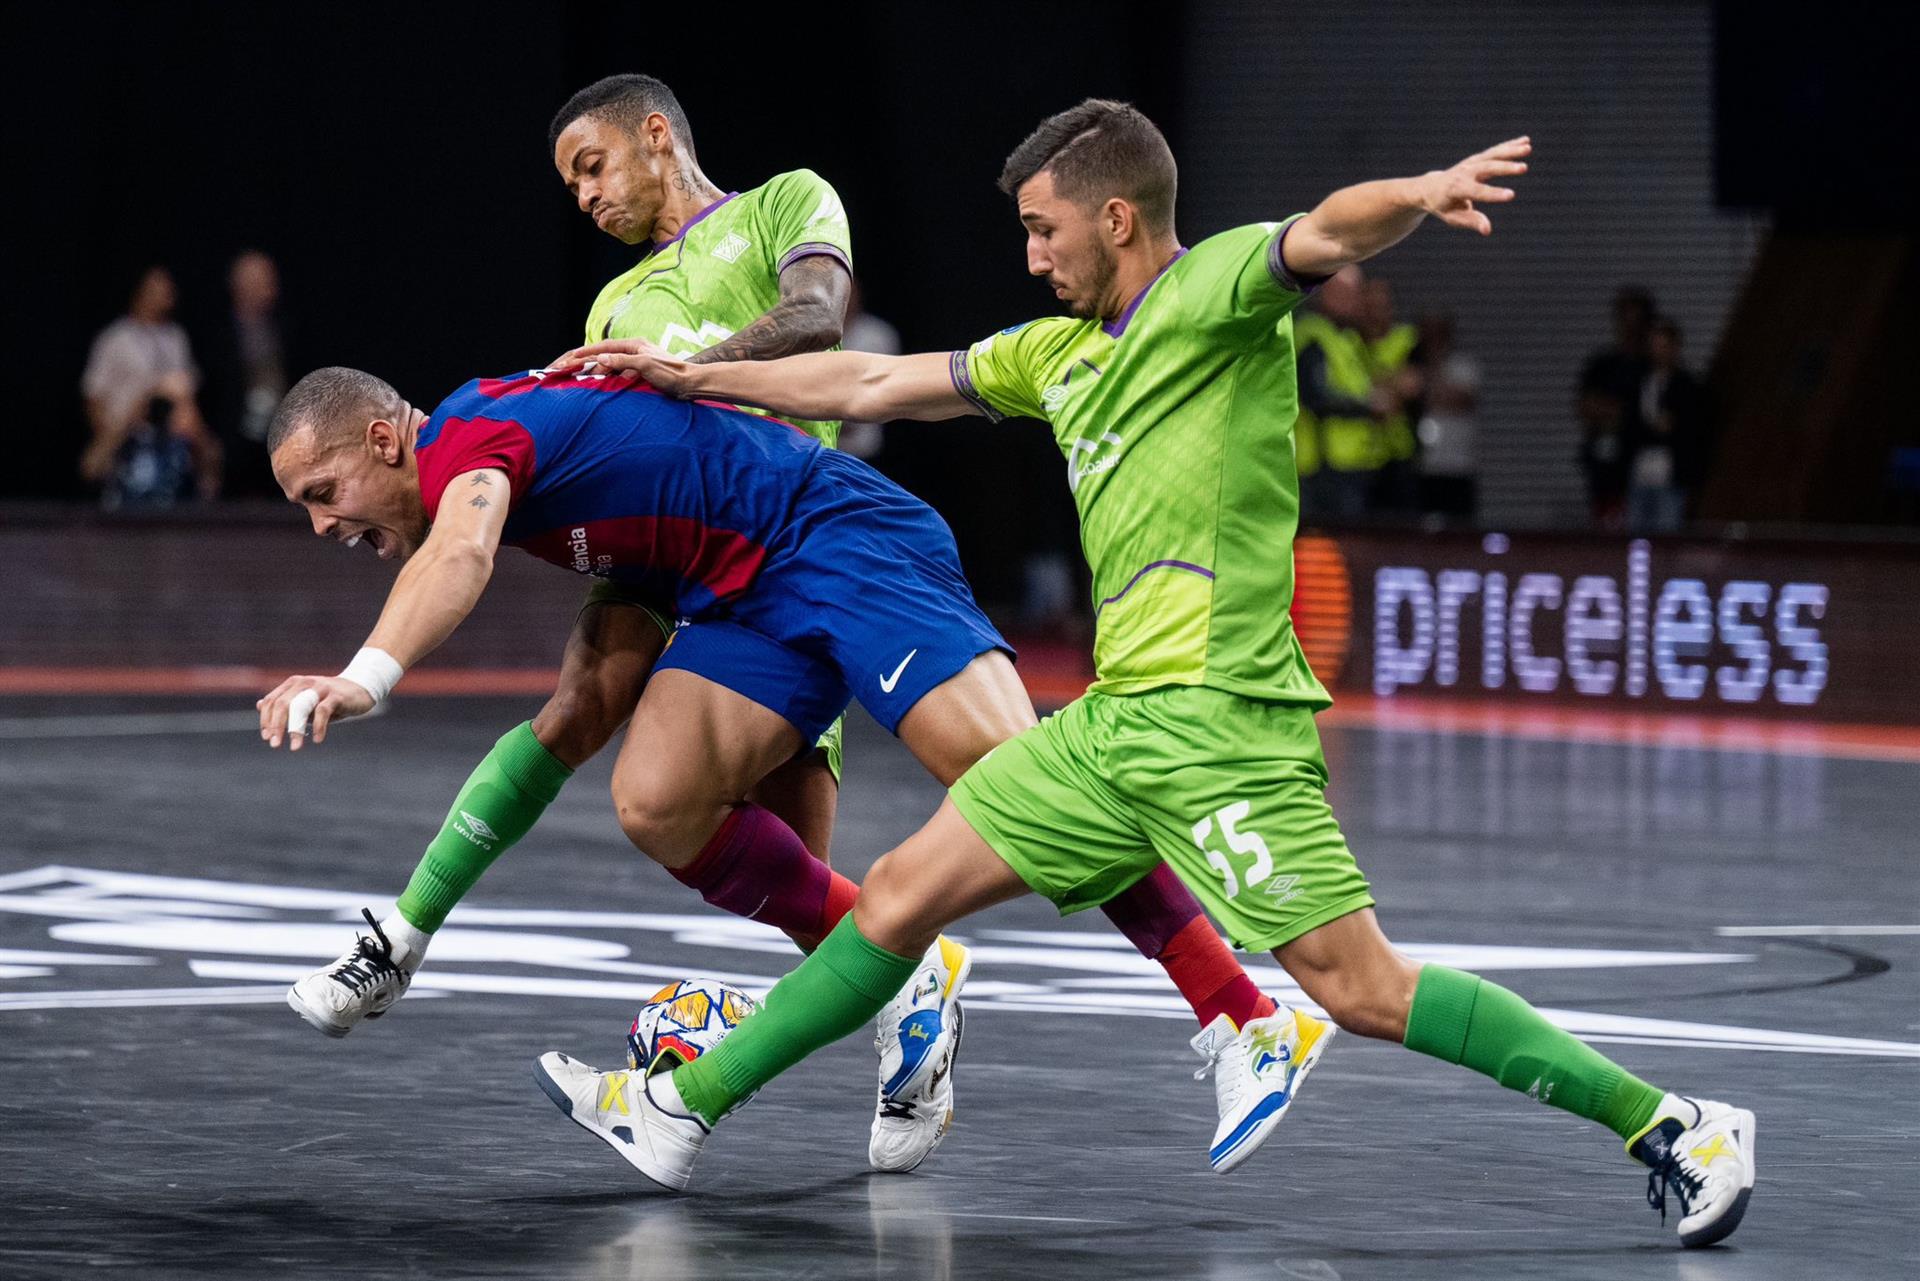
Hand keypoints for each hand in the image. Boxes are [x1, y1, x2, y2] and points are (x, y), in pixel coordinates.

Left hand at [257, 674, 375, 750]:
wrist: (360, 688)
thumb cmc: (329, 698)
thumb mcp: (305, 701)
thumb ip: (285, 704)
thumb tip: (260, 706)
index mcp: (293, 684)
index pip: (272, 701)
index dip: (266, 720)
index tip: (267, 738)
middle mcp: (304, 683)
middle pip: (282, 704)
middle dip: (276, 726)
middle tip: (275, 745)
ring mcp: (320, 688)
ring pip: (300, 707)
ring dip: (295, 729)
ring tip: (295, 747)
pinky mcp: (336, 695)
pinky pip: (323, 711)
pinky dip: (318, 727)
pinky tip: (317, 740)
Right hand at [547, 338, 695, 394]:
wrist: (691, 384)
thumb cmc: (672, 373)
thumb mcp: (645, 365)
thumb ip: (622, 361)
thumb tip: (598, 359)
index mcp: (633, 345)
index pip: (602, 347)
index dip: (583, 353)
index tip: (567, 359)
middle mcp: (633, 351)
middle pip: (602, 354)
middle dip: (581, 360)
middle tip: (561, 368)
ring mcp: (636, 362)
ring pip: (608, 365)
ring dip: (591, 370)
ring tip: (574, 377)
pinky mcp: (640, 373)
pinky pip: (616, 374)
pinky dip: (604, 378)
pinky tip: (596, 385)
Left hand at [1418, 137, 1530, 234]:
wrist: (1430, 187)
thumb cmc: (1443, 206)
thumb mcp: (1453, 217)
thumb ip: (1471, 222)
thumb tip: (1487, 230)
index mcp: (1456, 189)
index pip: (1477, 191)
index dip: (1493, 194)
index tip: (1511, 195)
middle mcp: (1464, 172)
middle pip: (1486, 168)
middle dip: (1505, 168)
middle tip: (1524, 168)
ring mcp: (1471, 163)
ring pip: (1492, 155)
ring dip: (1510, 151)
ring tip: (1528, 148)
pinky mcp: (1477, 158)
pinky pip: (1495, 151)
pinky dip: (1510, 145)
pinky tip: (1525, 141)